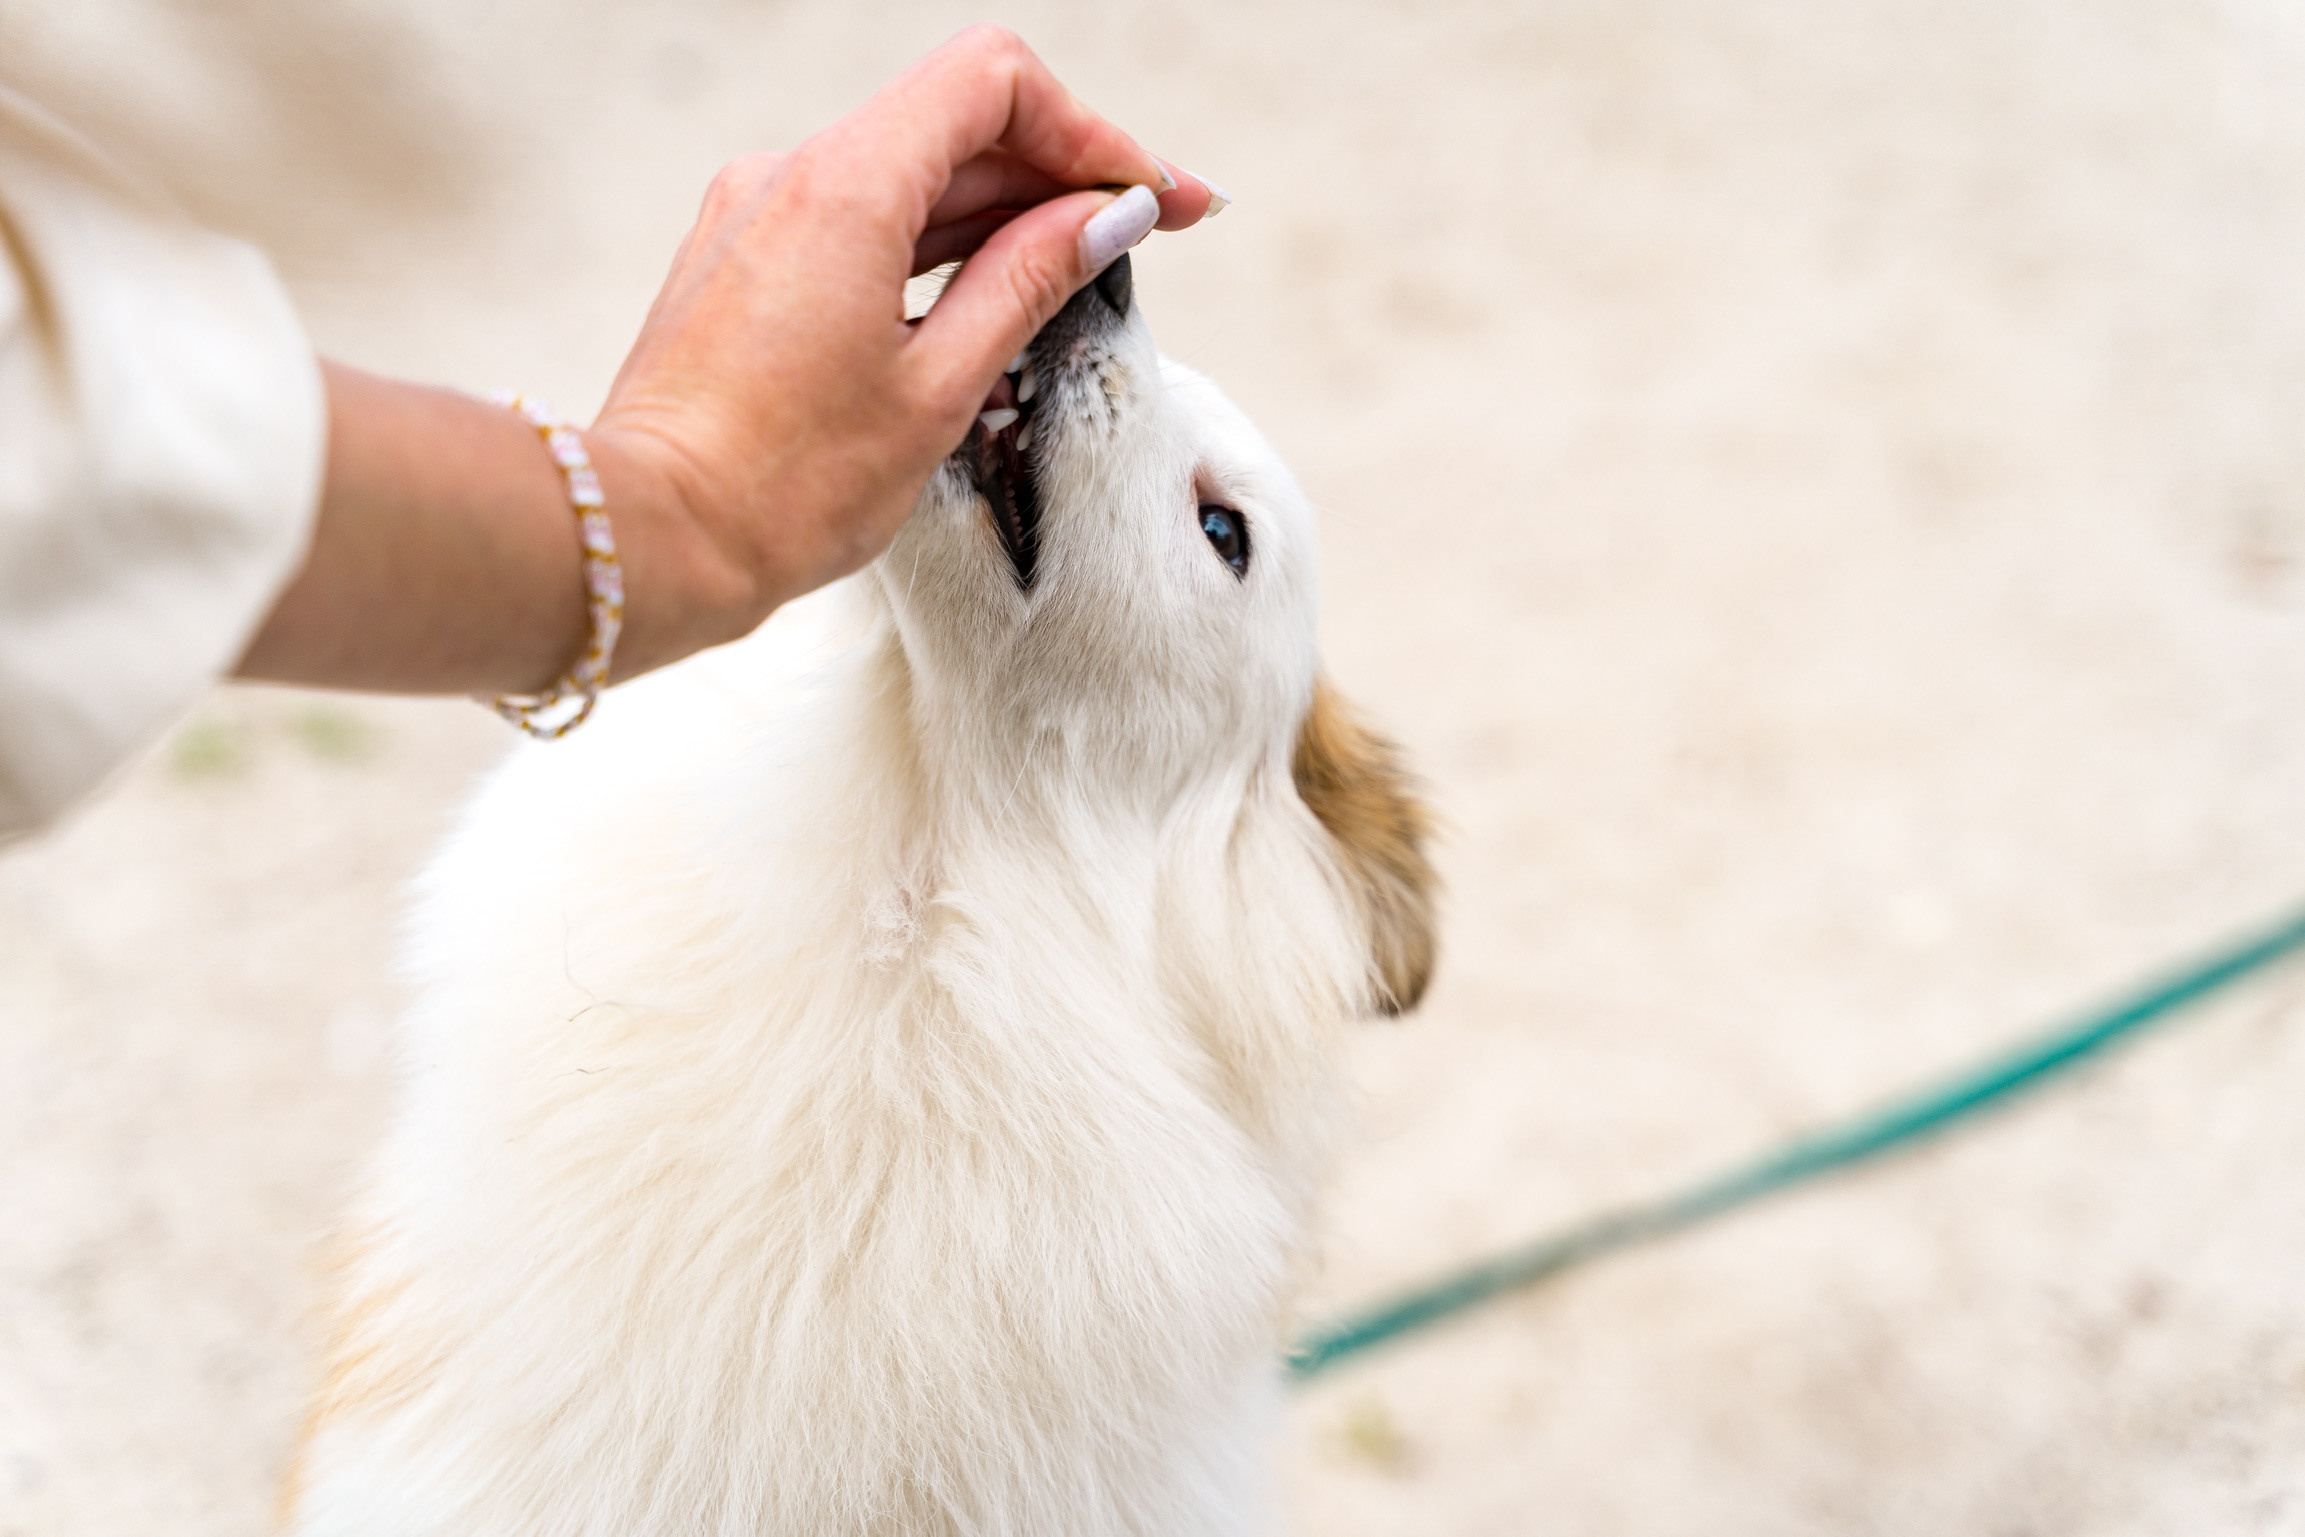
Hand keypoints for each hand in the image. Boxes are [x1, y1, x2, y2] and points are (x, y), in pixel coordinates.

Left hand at [238, 27, 1219, 694]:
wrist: (649, 538)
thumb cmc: (780, 486)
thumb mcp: (936, 388)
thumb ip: (1026, 282)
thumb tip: (1101, 220)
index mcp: (846, 186)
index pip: (995, 85)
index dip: (1091, 132)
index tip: (1152, 197)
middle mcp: (791, 174)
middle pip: (959, 123)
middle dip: (1065, 169)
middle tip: (1161, 223)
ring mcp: (758, 211)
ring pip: (911, 170)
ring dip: (1006, 205)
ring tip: (1088, 262)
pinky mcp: (742, 256)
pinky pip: (860, 215)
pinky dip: (937, 237)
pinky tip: (992, 286)